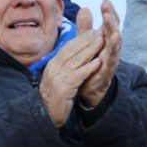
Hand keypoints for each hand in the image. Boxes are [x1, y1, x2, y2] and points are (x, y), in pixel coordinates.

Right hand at [39, 8, 103, 126]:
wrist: (44, 115)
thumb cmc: (54, 97)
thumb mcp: (57, 78)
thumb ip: (65, 65)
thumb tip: (72, 54)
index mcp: (53, 65)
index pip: (67, 47)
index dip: (80, 39)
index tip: (92, 32)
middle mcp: (54, 68)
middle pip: (72, 50)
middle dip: (87, 40)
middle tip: (100, 32)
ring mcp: (58, 77)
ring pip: (76, 60)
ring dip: (90, 50)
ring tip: (102, 42)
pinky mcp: (64, 88)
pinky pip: (78, 75)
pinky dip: (88, 68)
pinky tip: (98, 62)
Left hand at [78, 0, 121, 106]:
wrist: (89, 87)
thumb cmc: (90, 62)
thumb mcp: (86, 43)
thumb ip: (85, 28)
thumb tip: (85, 8)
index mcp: (106, 40)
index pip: (110, 23)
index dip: (109, 12)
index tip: (105, 0)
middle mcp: (111, 48)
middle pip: (114, 30)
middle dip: (111, 19)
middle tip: (106, 8)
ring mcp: (110, 59)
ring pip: (115, 45)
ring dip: (113, 33)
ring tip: (110, 22)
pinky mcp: (107, 71)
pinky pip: (110, 61)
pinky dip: (111, 52)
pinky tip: (112, 42)